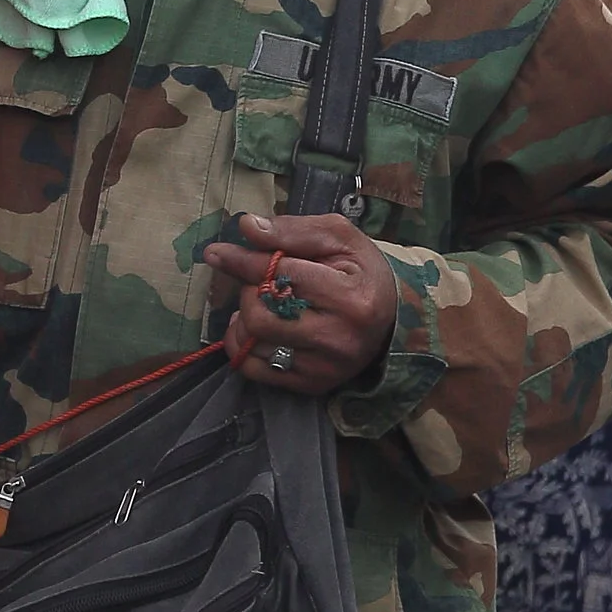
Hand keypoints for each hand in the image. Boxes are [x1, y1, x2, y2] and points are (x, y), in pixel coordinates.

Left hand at [201, 211, 397, 396]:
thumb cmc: (360, 272)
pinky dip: (243, 346)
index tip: (217, 253)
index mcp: (350, 298)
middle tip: (262, 283)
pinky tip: (258, 330)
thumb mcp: (338, 238)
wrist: (394, 316)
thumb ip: (291, 230)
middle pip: (259, 315)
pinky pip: (253, 369)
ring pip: (252, 343)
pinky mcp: (312, 384)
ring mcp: (325, 367)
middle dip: (250, 292)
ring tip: (262, 305)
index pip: (279, 276)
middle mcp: (338, 339)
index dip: (242, 261)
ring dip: (244, 319)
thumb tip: (247, 226)